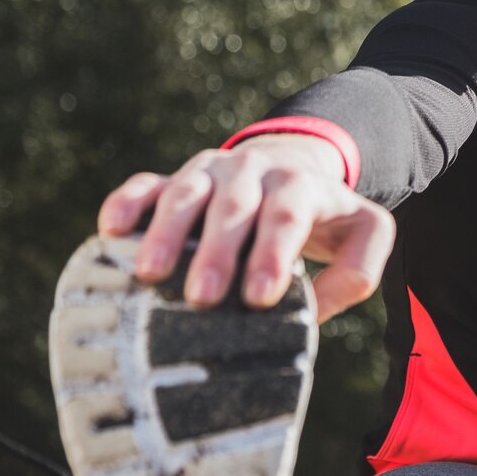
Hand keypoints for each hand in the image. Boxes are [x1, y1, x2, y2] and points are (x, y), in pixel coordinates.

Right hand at [97, 134, 395, 322]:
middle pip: (233, 207)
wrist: (292, 165)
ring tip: (150, 275)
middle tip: (203, 299)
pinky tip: (111, 229)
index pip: (288, 215)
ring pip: (185, 193)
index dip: (272, 253)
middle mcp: (253, 172)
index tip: (259, 297)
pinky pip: (146, 184)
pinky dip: (127, 202)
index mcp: (300, 185)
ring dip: (166, 232)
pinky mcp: (175, 177)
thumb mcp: (365, 235)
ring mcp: (210, 171)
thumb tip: (313, 310)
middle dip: (217, 253)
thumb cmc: (327, 216)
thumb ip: (357, 271)